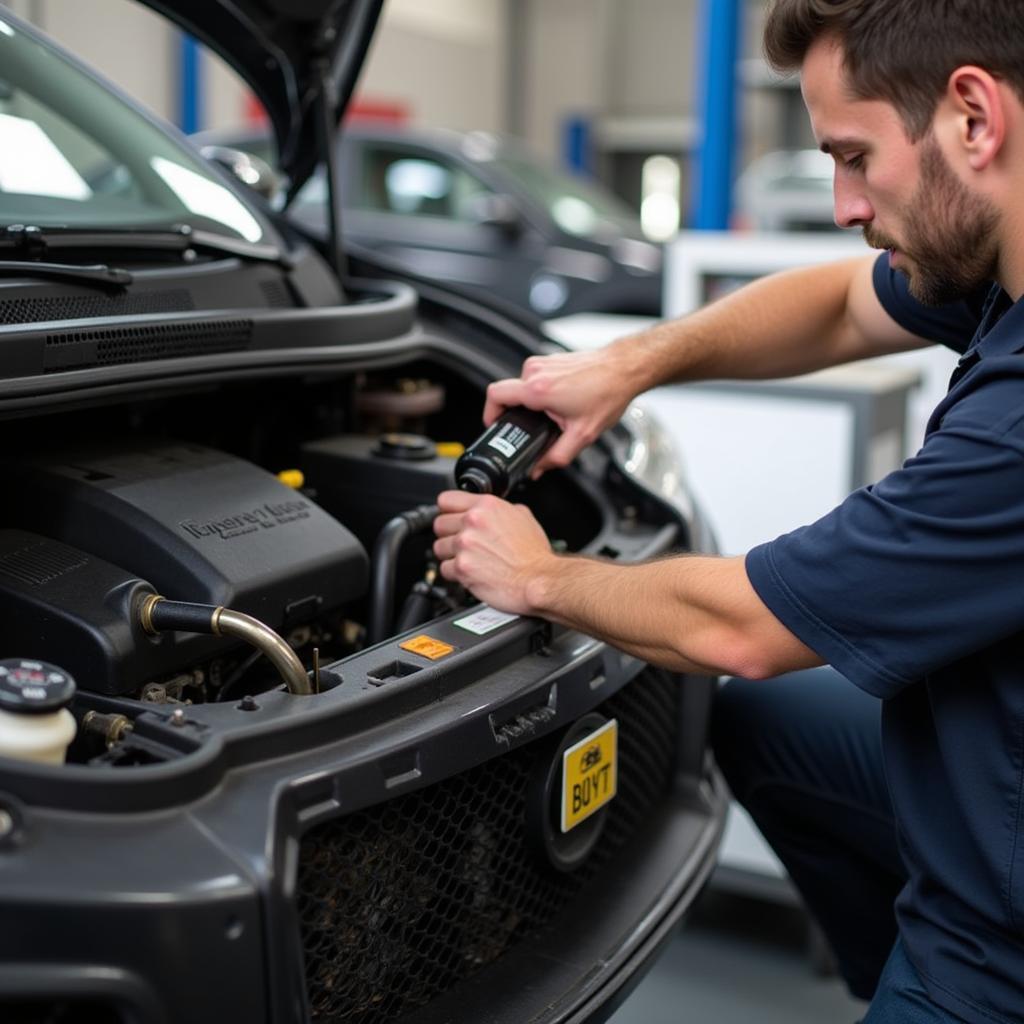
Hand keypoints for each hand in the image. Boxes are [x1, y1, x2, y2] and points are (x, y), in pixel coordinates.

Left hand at [432, 490, 557, 614]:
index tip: (451, 517)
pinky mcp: (461, 568)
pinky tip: (469, 572)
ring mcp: (464, 545)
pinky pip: (444, 569)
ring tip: (467, 559)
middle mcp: (472, 522)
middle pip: (439, 524)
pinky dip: (454, 573)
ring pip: (438, 547)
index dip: (449, 510)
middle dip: (448, 534)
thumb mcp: (524, 517)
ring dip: (450, 555)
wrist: (539, 580)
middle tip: (461, 542)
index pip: (446, 499)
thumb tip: (494, 511)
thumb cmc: (534, 554)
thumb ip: (503, 510)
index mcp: (486, 506)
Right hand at [483, 346, 639, 475]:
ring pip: (522, 387)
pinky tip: (560, 401)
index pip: (494, 396)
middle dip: (516, 414)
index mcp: (538, 389)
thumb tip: (538, 468)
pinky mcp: (550, 360)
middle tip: (531, 428)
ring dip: (531, 403)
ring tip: (552, 414)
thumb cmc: (607, 394)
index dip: (489, 414)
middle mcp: (536, 371)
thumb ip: (555, 457)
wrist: (624, 369)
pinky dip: (540, 392)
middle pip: (508, 394)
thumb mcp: (581, 435)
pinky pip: (534, 378)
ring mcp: (543, 362)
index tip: (496, 427)